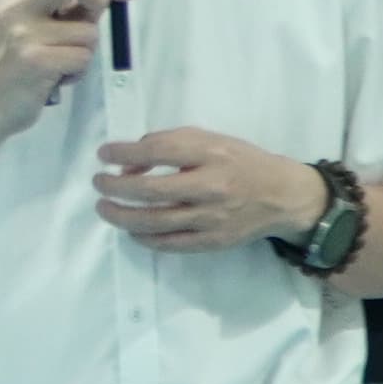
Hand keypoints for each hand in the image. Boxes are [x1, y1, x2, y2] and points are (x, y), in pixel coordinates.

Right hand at [0, 0, 132, 144]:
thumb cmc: (15, 64)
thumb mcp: (30, 23)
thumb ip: (61, 5)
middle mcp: (15, 5)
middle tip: (97, 19)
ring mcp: (23, 32)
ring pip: (87, 31)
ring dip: (84, 51)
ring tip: (60, 63)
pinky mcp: (35, 60)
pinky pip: (81, 58)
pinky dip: (77, 71)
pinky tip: (56, 79)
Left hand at [94, 128, 323, 254]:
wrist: (283, 196)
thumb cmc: (243, 162)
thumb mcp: (213, 140)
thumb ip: (173, 144)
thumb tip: (132, 161)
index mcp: (212, 154)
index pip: (157, 151)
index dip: (124, 152)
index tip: (103, 154)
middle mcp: (211, 186)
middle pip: (151, 190)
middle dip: (116, 187)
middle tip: (98, 183)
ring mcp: (212, 218)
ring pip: (155, 221)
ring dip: (122, 216)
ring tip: (105, 208)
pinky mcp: (213, 242)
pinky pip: (170, 243)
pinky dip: (145, 237)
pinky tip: (132, 229)